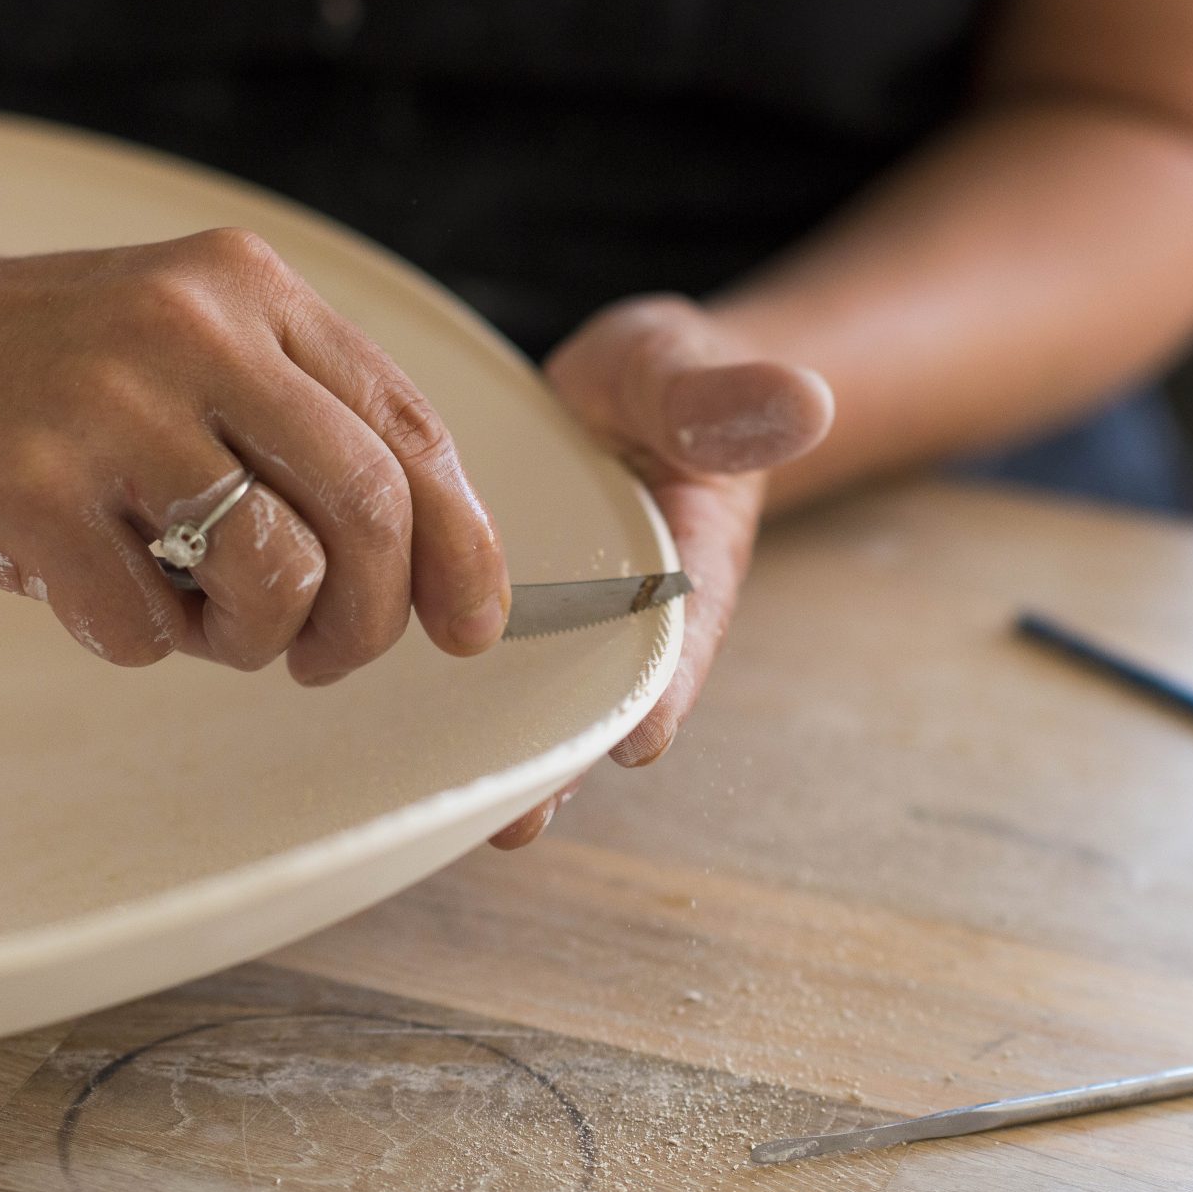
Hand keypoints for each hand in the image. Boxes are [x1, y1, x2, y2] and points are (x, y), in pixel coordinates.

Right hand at [0, 228, 510, 680]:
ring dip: (257, 642)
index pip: (410, 430)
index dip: (462, 545)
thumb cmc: (38, 366)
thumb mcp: (188, 345)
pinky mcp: (25, 488)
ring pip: (276, 577)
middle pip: (369, 509)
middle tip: (327, 656)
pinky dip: (140, 644)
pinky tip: (88, 591)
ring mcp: (107, 405)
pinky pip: (148, 630)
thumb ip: (299, 425)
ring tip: (198, 619)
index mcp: (251, 288)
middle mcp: (194, 328)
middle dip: (372, 619)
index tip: (473, 624)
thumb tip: (432, 567)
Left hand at [488, 295, 832, 847]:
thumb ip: (726, 398)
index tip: (636, 739)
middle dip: (564, 758)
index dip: (663, 687)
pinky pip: (477, 656)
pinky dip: (441, 692)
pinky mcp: (503, 612)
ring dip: (499, 750)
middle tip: (520, 819)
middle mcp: (626, 615)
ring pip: (534, 696)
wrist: (627, 387)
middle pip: (600, 695)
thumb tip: (803, 403)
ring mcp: (563, 624)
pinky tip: (389, 729)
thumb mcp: (688, 372)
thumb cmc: (670, 381)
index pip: (683, 635)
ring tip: (451, 813)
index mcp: (690, 564)